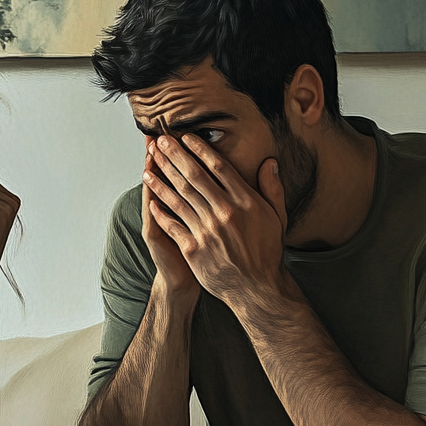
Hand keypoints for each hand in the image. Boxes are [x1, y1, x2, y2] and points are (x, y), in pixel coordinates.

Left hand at [143, 134, 287, 311]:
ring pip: (179, 198)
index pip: (218, 167)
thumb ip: (272, 189)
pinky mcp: (194, 249)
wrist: (257, 288)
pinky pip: (173, 224)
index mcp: (245, 202)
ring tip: (148, 164)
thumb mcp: (277, 218)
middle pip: (194, 177)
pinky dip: (161, 210)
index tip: (185, 137)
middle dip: (174, 157)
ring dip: (161, 179)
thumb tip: (269, 162)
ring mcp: (207, 231)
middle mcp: (224, 213)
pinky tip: (150, 198)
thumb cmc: (267, 252)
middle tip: (159, 141)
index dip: (199, 150)